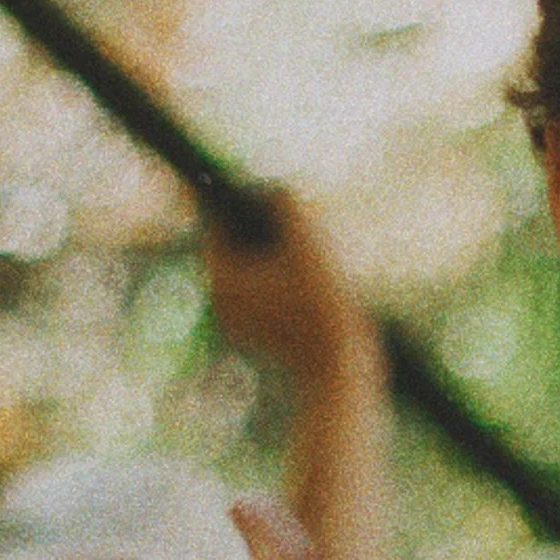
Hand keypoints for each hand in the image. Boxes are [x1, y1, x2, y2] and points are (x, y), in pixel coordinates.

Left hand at [203, 187, 378, 393]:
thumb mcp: (309, 244)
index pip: (218, 225)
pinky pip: (266, 296)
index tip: (270, 197)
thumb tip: (275, 191)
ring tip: (314, 256)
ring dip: (278, 258)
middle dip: (265, 233)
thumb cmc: (324, 306)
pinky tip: (316, 285)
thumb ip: (287, 207)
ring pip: (253, 272)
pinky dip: (284, 285)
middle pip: (237, 248)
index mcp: (222, 279)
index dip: (243, 205)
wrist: (341, 368)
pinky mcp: (260, 337)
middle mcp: (222, 302)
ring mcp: (239, 323)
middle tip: (301, 228)